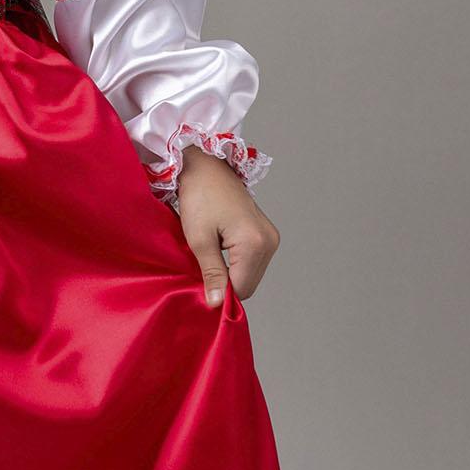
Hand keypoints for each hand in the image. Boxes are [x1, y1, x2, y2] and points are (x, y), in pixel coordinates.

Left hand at [176, 146, 279, 307]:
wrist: (206, 166)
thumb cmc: (199, 196)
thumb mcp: (199, 239)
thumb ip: (211, 273)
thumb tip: (217, 303)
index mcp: (255, 243)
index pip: (241, 289)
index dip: (220, 293)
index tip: (199, 285)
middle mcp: (270, 241)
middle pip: (249, 284)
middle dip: (225, 283)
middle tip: (201, 267)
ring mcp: (271, 237)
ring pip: (250, 274)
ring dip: (230, 272)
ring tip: (210, 253)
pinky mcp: (266, 234)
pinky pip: (252, 261)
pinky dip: (236, 263)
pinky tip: (220, 249)